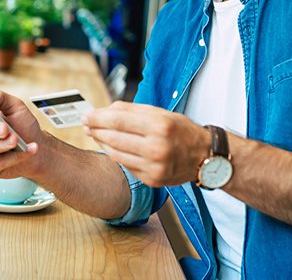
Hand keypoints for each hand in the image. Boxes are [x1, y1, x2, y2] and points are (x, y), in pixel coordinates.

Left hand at [83, 101, 209, 187]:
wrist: (205, 156)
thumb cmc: (181, 131)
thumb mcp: (161, 113)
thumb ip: (132, 111)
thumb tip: (105, 110)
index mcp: (160, 125)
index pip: (119, 121)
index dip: (98, 118)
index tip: (86, 115)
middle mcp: (157, 147)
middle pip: (114, 137)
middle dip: (96, 130)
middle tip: (86, 125)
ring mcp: (154, 166)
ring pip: (116, 154)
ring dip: (102, 143)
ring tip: (95, 134)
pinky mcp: (152, 179)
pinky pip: (126, 165)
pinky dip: (116, 155)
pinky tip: (111, 147)